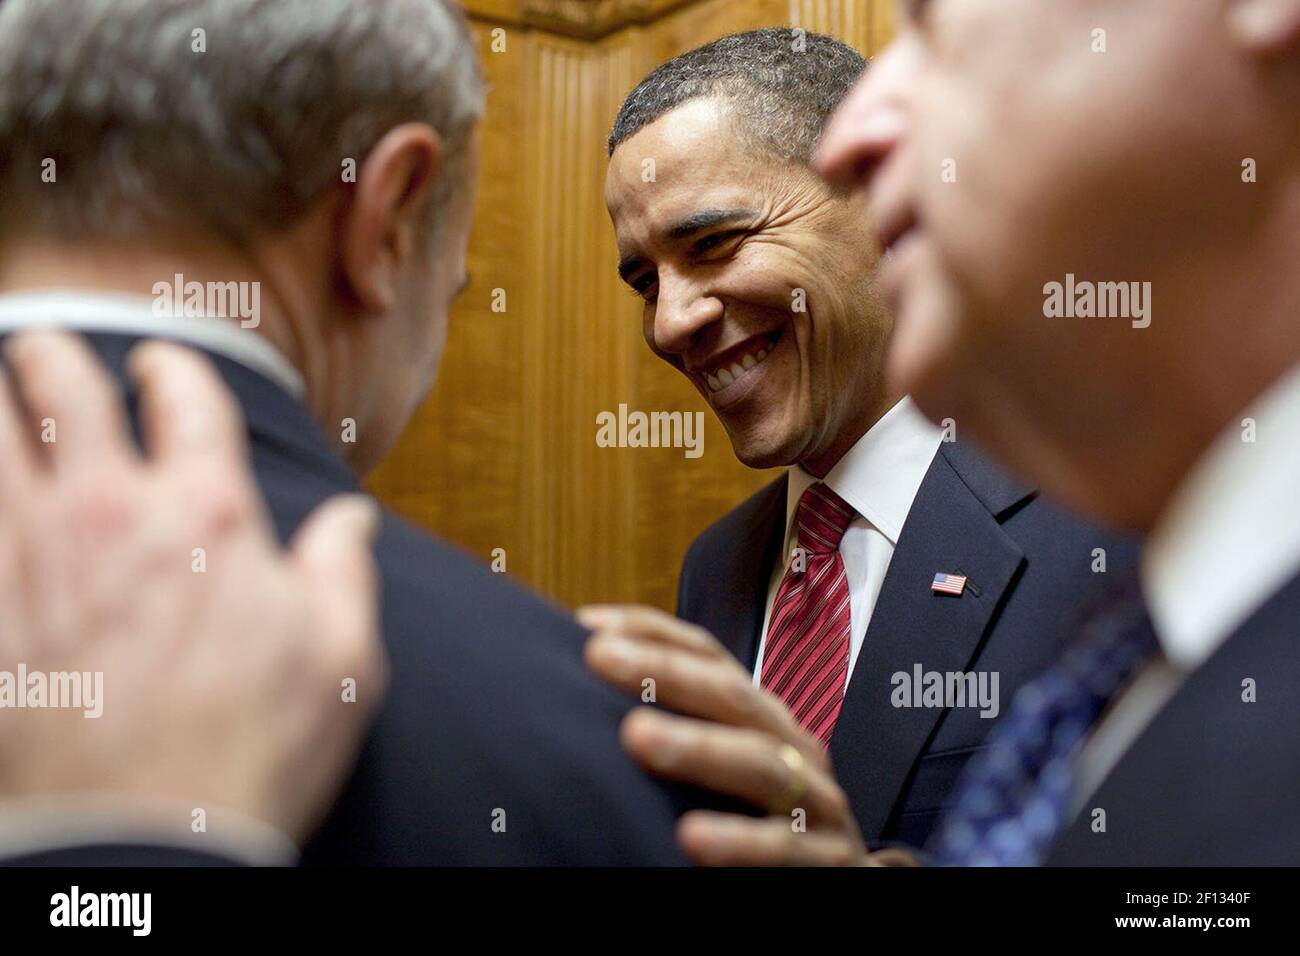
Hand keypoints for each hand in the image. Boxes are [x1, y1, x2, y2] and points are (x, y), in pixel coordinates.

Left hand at [0, 331, 386, 845]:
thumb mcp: (341, 659)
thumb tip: (350, 522)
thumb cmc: (253, 750)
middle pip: (62, 389)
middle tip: (49, 352)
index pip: (185, 398)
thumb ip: (344, 572)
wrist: (143, 842)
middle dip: (53, 356)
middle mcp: (111, 512)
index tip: (164, 367)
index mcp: (209, 512)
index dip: (173, 368)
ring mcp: (33, 555)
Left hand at [579, 604, 916, 865]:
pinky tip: (693, 837)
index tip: (588, 625)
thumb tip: (581, 696)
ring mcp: (816, 803)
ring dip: (698, 746)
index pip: (711, 659)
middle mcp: (793, 748)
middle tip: (600, 656)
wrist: (840, 881)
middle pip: (732, 697)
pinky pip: (786, 849)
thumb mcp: (726, 771)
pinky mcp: (830, 861)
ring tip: (636, 736)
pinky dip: (741, 841)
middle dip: (666, 671)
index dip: (654, 634)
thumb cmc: (766, 822)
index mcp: (761, 720)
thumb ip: (673, 732)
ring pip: (762, 765)